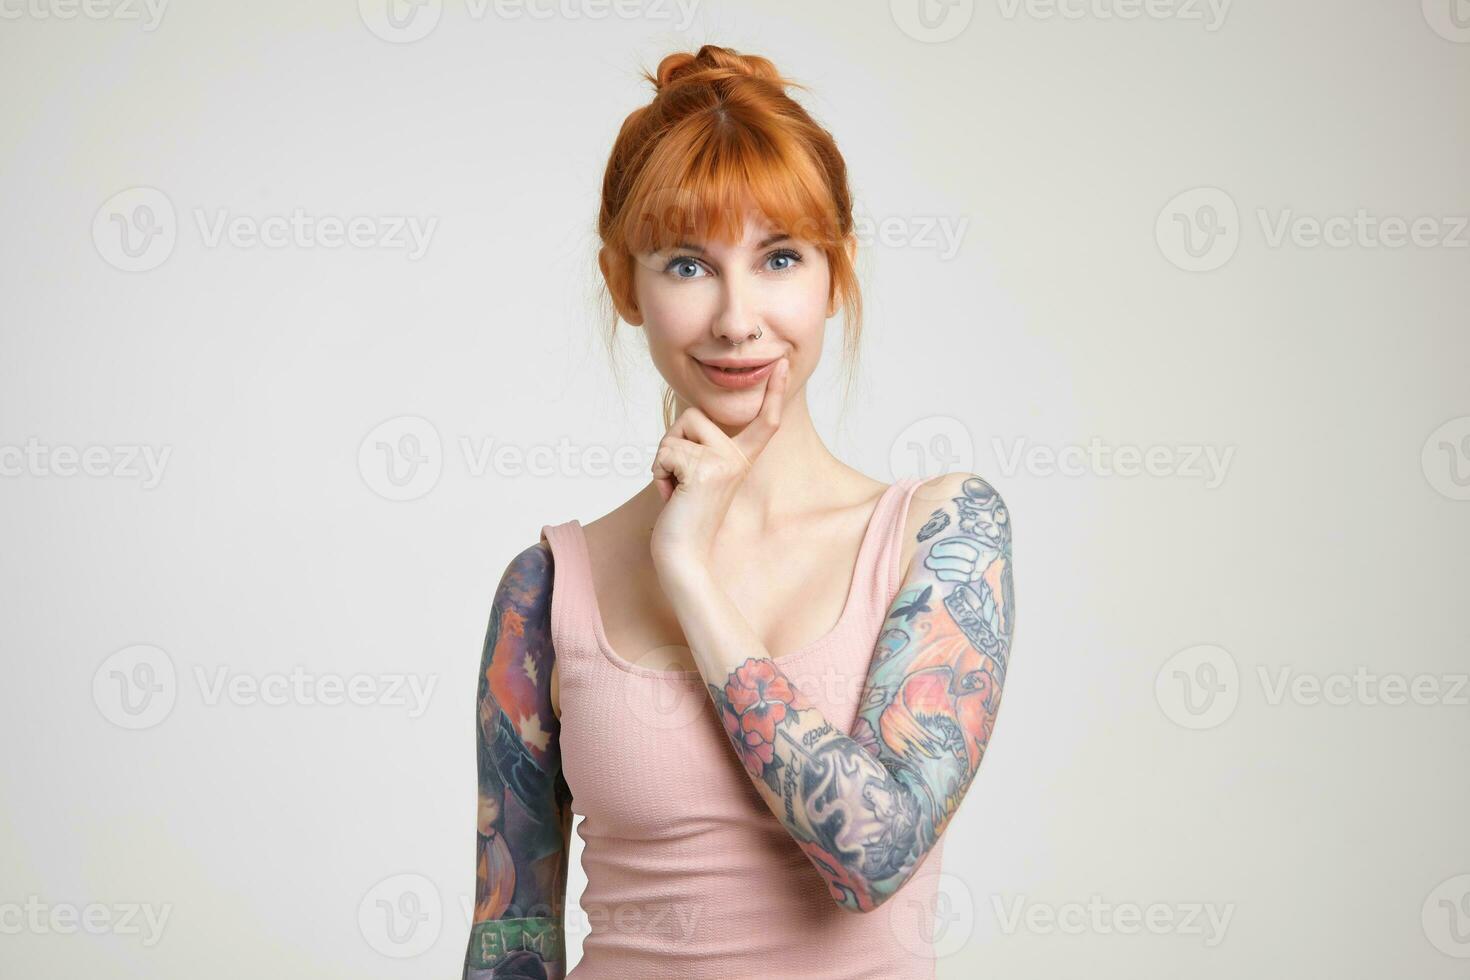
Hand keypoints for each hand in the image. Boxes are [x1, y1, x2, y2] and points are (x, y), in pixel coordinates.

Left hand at [648, 358, 790, 574]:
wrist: (683, 556)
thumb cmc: (683, 518)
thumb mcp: (696, 476)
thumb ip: (699, 449)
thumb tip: (687, 420)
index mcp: (740, 459)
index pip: (762, 420)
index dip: (775, 392)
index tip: (784, 364)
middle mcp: (738, 458)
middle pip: (691, 416)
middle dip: (671, 444)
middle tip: (678, 481)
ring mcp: (724, 463)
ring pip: (675, 433)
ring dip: (662, 461)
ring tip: (675, 490)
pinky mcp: (704, 470)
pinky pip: (665, 452)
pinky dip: (657, 474)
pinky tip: (671, 497)